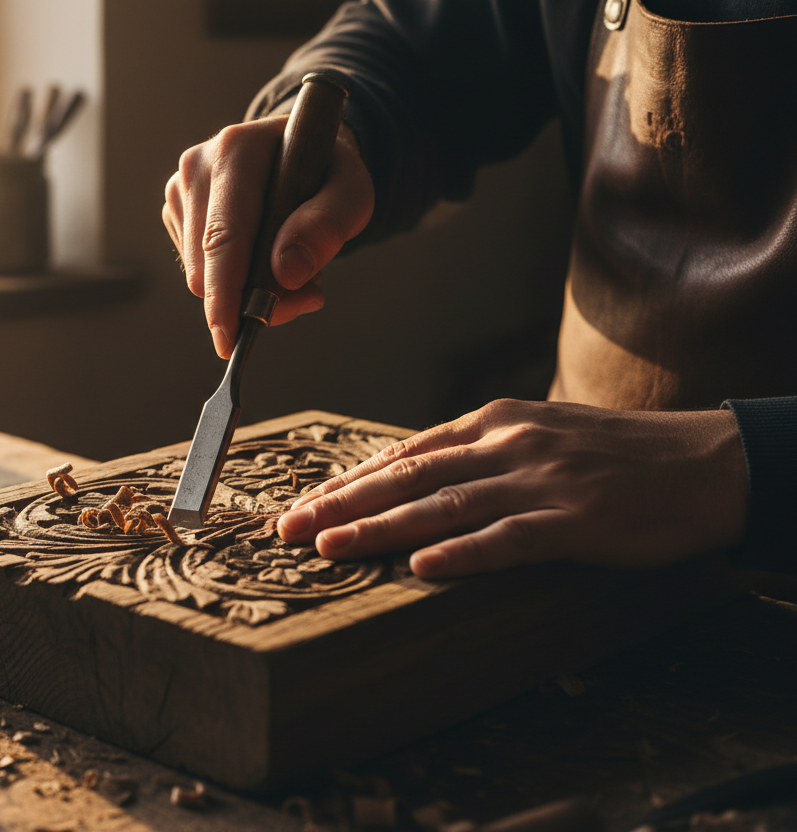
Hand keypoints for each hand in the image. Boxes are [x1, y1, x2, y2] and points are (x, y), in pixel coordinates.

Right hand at [163, 116, 373, 357]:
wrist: (301, 151)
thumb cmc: (327, 171)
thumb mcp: (352, 191)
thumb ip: (328, 225)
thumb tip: (286, 273)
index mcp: (235, 151)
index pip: (224, 236)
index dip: (225, 293)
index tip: (229, 338)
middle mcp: (196, 168)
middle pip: (207, 267)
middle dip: (250, 297)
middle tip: (304, 291)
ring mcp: (179, 191)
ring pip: (200, 275)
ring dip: (246, 287)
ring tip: (286, 258)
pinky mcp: (175, 214)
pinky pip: (198, 270)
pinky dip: (233, 279)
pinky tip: (260, 254)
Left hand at [277, 399, 748, 577]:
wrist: (702, 462)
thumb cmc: (616, 454)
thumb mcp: (539, 434)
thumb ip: (479, 452)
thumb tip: (416, 472)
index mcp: (496, 423)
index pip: (407, 452)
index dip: (351, 479)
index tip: (306, 501)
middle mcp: (507, 445)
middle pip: (408, 476)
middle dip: (342, 503)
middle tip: (289, 528)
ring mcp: (539, 483)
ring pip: (442, 506)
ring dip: (378, 528)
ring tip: (328, 547)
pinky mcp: (573, 522)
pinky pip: (507, 540)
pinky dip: (460, 554)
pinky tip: (420, 568)